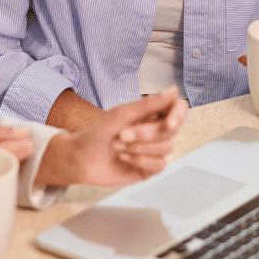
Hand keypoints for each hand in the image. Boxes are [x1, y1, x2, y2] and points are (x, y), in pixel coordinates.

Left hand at [35, 86, 188, 186]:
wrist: (80, 158)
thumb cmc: (98, 132)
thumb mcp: (122, 114)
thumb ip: (150, 104)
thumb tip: (174, 90)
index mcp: (151, 113)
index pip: (178, 109)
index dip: (178, 114)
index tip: (169, 122)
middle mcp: (155, 131)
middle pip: (171, 130)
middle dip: (146, 134)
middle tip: (121, 134)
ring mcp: (153, 150)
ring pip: (166, 148)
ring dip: (139, 148)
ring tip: (117, 146)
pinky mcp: (149, 168)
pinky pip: (159, 165)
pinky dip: (140, 161)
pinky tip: (123, 158)